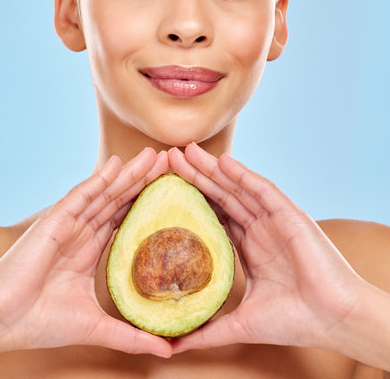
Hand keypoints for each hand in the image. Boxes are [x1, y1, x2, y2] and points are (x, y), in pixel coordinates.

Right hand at [0, 148, 171, 358]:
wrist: (3, 322)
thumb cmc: (43, 323)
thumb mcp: (98, 326)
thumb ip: (132, 335)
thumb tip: (168, 350)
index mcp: (93, 250)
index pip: (127, 219)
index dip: (149, 204)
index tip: (174, 193)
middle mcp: (84, 232)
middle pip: (121, 200)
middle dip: (146, 181)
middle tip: (170, 162)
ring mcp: (70, 224)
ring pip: (107, 192)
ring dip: (130, 173)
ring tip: (154, 156)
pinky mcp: (55, 221)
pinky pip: (82, 195)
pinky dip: (99, 179)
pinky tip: (117, 164)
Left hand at [168, 143, 363, 352]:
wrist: (334, 321)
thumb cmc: (294, 321)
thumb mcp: (240, 323)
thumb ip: (208, 331)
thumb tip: (173, 346)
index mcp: (247, 246)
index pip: (212, 215)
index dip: (189, 200)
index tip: (164, 188)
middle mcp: (257, 228)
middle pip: (219, 195)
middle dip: (194, 176)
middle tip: (169, 158)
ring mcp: (273, 219)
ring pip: (236, 188)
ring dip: (212, 169)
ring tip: (186, 152)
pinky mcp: (290, 215)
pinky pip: (263, 190)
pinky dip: (243, 175)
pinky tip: (222, 162)